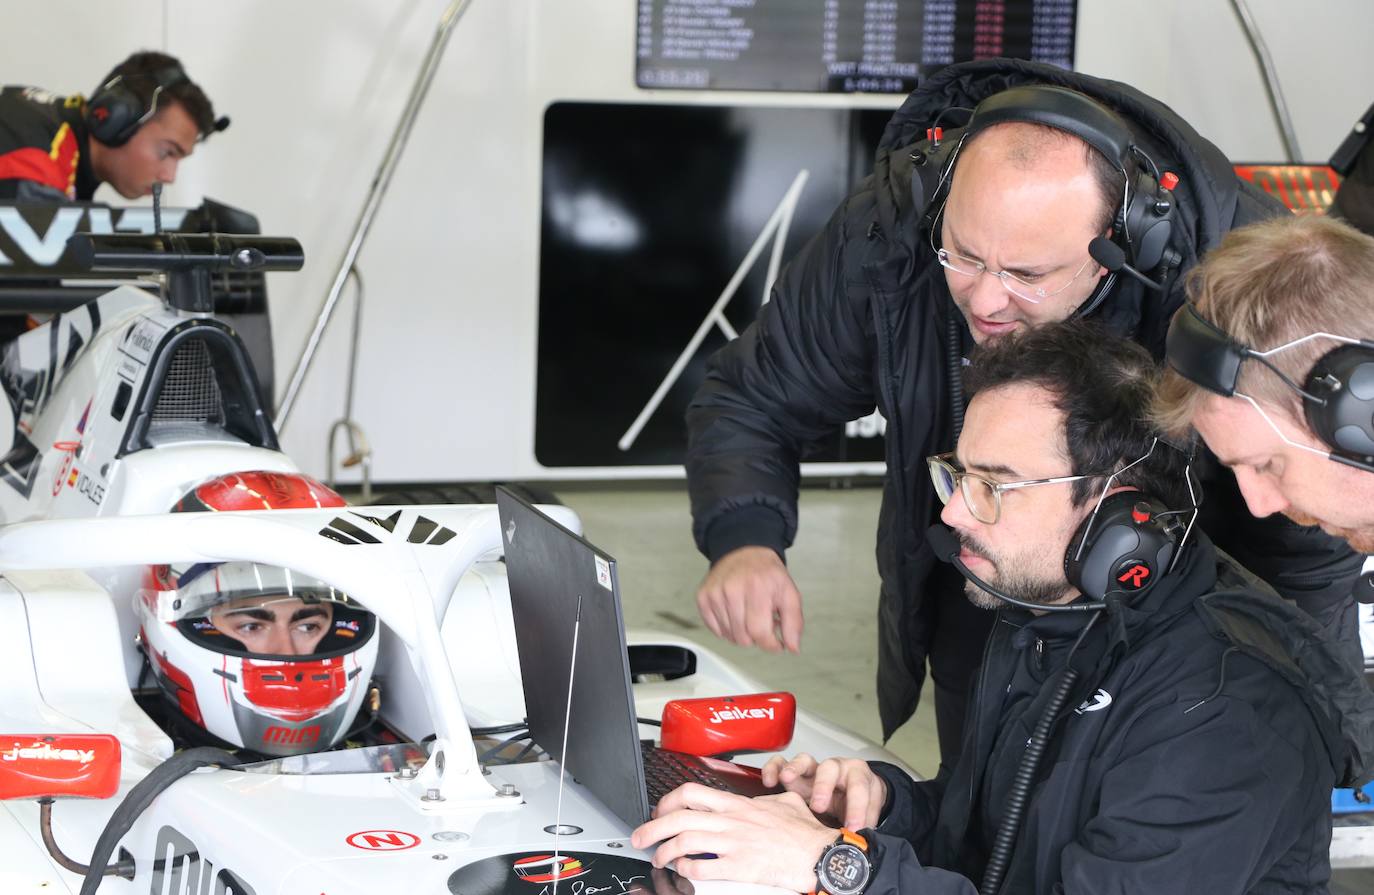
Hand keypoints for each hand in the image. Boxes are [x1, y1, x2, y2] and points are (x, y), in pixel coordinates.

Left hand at [631, 783, 835, 890]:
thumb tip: (764, 796)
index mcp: (738, 804)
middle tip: (640, 837)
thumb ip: (767, 798)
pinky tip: (684, 871)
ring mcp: (734, 844)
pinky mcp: (739, 867)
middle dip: (652, 828)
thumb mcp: (785, 802)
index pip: (692, 793)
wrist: (820, 854)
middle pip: (678, 818)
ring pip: (685, 842)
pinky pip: (702, 869)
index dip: (668, 801)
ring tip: (659, 858)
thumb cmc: (806, 833)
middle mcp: (731, 821)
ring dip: (664, 851)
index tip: (660, 810)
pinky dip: (687, 870)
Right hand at [696, 546, 803, 651]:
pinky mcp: (703, 597)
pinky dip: (726, 629)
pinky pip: (714, 630)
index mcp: (757, 588)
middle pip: (743, 638)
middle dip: (756, 637)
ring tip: (748, 615)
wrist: (745, 551)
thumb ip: (794, 623)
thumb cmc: (767, 574)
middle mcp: (732, 590)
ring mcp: (715, 594)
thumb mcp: (789, 594)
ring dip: (741, 633)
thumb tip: (792, 647)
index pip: (759, 633)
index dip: (770, 645)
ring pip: (729, 636)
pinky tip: (735, 615)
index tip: (776, 643)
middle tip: (762, 622)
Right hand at [762, 753, 887, 830]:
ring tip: (785, 779)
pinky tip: (769, 781)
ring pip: (804, 760)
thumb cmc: (856, 803)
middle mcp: (835, 768)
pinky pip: (781, 763)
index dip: (857, 808)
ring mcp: (814, 769)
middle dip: (823, 786)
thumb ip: (862, 823)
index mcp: (858, 776)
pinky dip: (774, 768)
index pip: (860, 788)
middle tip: (818, 807)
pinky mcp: (795, 772)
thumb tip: (861, 842)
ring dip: (794, 769)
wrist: (851, 794)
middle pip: (830, 768)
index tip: (853, 827)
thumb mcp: (865, 813)